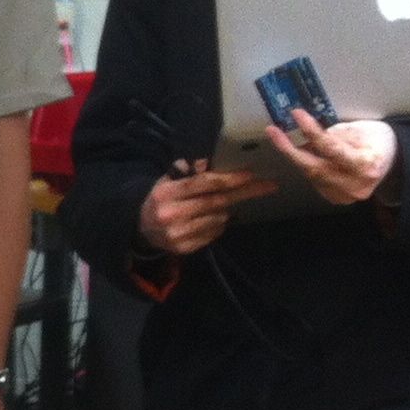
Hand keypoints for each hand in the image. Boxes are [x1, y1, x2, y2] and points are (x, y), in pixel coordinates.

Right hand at [136, 160, 276, 255]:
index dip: (228, 178)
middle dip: (244, 192)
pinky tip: (210, 219)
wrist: (141, 228)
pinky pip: (213, 234)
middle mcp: (172, 214)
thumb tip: (204, 162)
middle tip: (268, 186)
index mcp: (166, 193)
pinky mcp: (184, 248)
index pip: (203, 184)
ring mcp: (178, 234)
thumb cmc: (161, 199)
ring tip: (219, 204)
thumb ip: (185, 170)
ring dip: (225, 210)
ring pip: (218, 219)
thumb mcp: (167, 180)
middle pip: (216, 201)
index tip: (251, 174)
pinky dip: (218, 225)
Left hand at [264, 111, 398, 207]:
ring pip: (312, 175)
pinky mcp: (338, 199)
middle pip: (315, 168)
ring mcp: (346, 195)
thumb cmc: (378, 141)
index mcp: (366, 164)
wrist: (394, 163)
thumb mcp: (363, 128)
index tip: (296, 115)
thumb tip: (308, 131)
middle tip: (273, 132)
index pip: (331, 148)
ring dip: (298, 156)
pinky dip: (308, 166)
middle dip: (289, 149)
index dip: (311, 131)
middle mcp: (355, 184)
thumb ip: (336, 132)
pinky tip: (305, 154)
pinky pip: (315, 181)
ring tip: (287, 138)